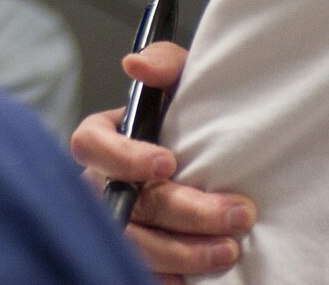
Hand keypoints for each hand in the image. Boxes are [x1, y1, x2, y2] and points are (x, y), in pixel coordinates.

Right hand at [71, 43, 255, 282]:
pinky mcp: (133, 253)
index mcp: (101, 139)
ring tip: (229, 248)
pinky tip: (198, 278)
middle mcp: (100, 183)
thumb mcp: (181, 84)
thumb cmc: (186, 122)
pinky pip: (141, 271)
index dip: (126, 157)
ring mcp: (113, 222)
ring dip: (183, 251)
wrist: (211, 163)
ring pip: (133, 244)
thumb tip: (135, 66)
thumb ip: (164, 65)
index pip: (92, 145)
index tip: (169, 163)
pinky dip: (169, 278)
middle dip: (184, 212)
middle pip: (125, 203)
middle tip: (235, 213)